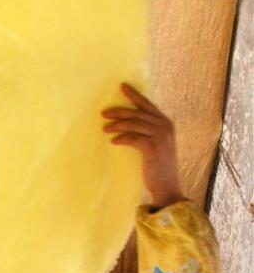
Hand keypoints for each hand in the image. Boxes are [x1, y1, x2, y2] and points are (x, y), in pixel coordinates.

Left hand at [101, 82, 184, 208]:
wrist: (167, 186)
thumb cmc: (159, 167)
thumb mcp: (158, 145)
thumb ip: (150, 132)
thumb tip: (131, 124)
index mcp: (166, 123)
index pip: (148, 105)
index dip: (134, 95)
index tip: (122, 87)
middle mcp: (165, 126)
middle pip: (137, 113)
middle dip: (119, 111)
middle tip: (103, 113)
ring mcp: (160, 136)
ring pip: (133, 124)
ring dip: (117, 125)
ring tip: (104, 129)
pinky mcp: (153, 147)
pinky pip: (132, 137)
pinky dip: (121, 138)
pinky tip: (113, 141)